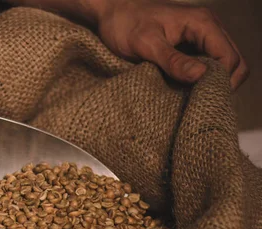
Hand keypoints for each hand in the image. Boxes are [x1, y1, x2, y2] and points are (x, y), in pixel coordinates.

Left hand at [94, 0, 247, 89]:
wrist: (110, 12)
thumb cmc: (125, 24)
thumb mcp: (146, 44)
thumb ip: (173, 60)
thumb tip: (201, 75)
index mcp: (202, 24)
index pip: (229, 58)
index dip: (220, 81)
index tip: (199, 98)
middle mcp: (207, 28)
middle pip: (232, 62)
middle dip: (219, 84)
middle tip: (196, 102)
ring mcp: (199, 37)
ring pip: (220, 65)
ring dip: (208, 82)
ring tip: (188, 97)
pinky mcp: (188, 46)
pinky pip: (204, 64)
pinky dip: (198, 79)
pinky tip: (182, 89)